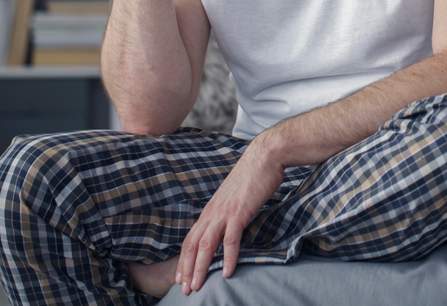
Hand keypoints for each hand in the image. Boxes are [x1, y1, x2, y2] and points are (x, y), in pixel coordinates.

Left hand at [175, 138, 285, 294]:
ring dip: (200, 267)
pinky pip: (231, 239)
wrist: (265, 156)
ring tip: (197, 286)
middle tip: (184, 290)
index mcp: (211, 210)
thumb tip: (228, 226)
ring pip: (206, 244)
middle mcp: (213, 212)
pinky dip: (228, 257)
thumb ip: (228, 212)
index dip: (184, 259)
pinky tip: (227, 272)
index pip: (190, 238)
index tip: (181, 277)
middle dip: (187, 269)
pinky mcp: (239, 211)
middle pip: (193, 244)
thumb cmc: (253, 176)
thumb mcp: (234, 197)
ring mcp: (225, 212)